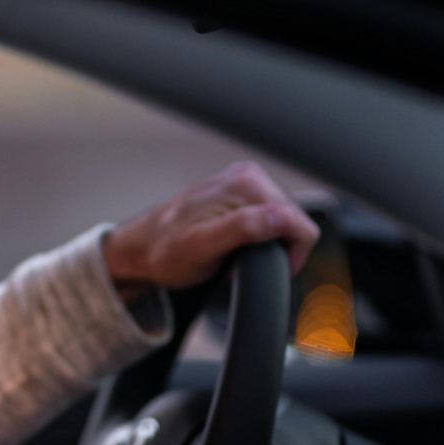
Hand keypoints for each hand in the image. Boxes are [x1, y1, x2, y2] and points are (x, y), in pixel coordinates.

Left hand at [102, 161, 320, 302]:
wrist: (142, 247)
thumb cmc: (167, 252)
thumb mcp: (203, 247)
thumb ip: (244, 229)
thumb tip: (281, 217)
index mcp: (248, 184)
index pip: (301, 226)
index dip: (288, 257)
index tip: (255, 269)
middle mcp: (250, 175)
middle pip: (294, 223)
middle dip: (274, 250)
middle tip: (237, 262)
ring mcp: (245, 181)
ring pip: (284, 223)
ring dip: (266, 245)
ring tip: (232, 254)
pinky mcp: (241, 191)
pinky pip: (270, 218)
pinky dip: (258, 237)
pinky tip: (233, 244)